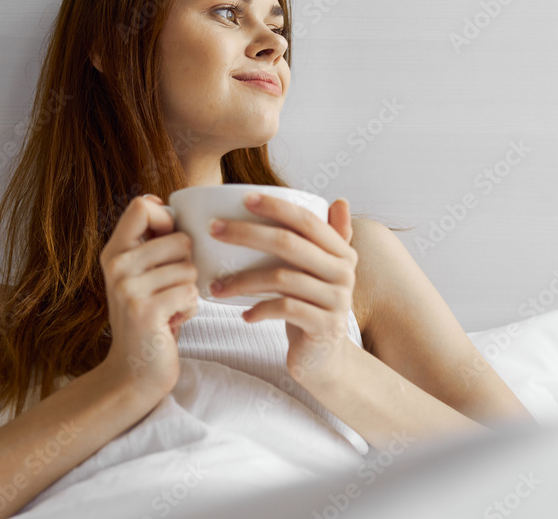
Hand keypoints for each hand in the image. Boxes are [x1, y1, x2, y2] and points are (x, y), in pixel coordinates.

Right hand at [99, 193, 198, 401]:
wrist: (134, 372)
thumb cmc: (150, 319)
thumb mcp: (140, 275)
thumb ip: (149, 243)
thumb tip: (165, 204)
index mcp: (114, 251)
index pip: (142, 206)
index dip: (168, 220)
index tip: (168, 244)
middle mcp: (117, 266)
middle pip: (180, 239)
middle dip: (186, 266)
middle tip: (167, 290)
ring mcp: (128, 288)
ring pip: (189, 268)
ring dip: (189, 292)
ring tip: (169, 308)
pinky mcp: (145, 310)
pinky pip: (191, 293)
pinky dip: (190, 310)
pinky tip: (172, 321)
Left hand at [207, 192, 358, 388]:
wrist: (325, 359)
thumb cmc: (312, 307)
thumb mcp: (319, 272)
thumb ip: (326, 239)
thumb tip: (339, 200)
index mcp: (342, 252)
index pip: (307, 220)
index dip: (276, 207)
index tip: (242, 199)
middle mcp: (343, 272)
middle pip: (289, 244)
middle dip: (247, 233)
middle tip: (214, 230)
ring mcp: (336, 300)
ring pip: (281, 278)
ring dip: (242, 280)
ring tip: (215, 285)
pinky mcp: (323, 326)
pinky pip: (285, 309)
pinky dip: (260, 309)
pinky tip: (244, 314)